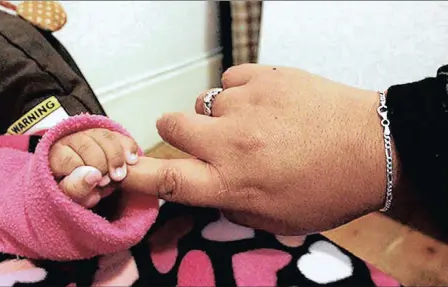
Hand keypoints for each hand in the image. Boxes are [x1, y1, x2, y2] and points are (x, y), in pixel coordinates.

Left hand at [49, 128, 138, 207]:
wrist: (87, 187)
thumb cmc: (75, 193)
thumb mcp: (71, 198)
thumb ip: (76, 188)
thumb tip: (93, 175)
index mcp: (55, 155)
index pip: (69, 159)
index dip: (85, 173)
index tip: (97, 185)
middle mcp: (69, 139)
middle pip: (88, 145)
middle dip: (102, 165)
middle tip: (108, 181)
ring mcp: (88, 133)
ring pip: (106, 137)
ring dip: (117, 158)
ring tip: (120, 175)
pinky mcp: (106, 134)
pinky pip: (119, 135)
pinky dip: (128, 148)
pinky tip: (131, 162)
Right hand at [121, 64, 399, 234]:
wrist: (373, 147)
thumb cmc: (327, 191)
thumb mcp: (275, 220)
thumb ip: (230, 206)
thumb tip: (204, 193)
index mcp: (232, 183)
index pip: (165, 179)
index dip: (134, 174)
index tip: (121, 169)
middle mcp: (232, 143)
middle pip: (169, 126)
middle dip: (178, 134)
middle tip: (205, 141)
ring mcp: (247, 105)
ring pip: (202, 102)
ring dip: (217, 116)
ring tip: (251, 123)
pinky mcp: (264, 76)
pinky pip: (229, 81)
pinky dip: (239, 94)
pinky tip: (265, 104)